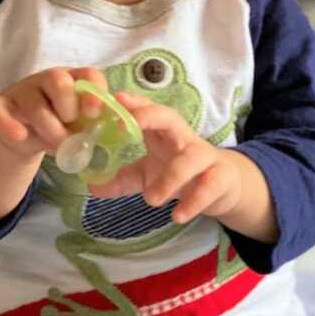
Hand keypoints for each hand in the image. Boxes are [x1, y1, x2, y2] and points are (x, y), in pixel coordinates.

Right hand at [0, 67, 106, 158]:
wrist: (22, 135)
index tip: (94, 115)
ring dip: (49, 129)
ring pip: (34, 105)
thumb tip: (116, 126)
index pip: (88, 76)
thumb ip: (97, 124)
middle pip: (59, 81)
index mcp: (74, 80)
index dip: (94, 94)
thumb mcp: (80, 125)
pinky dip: (8, 125)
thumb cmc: (59, 125)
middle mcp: (47, 80)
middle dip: (68, 110)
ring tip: (57, 147)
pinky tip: (20, 136)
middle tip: (72, 130)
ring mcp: (21, 91)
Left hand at [90, 91, 242, 225]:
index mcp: (164, 132)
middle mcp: (184, 138)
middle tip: (128, 127)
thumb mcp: (147, 175)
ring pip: (190, 159)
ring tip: (151, 199)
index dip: (134, 103)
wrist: (223, 187)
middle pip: (170, 117)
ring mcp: (205, 157)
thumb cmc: (180, 173)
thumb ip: (121, 179)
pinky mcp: (221, 178)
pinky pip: (209, 186)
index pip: (148, 110)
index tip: (116, 99)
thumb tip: (91, 185)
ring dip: (170, 178)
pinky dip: (194, 202)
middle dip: (150, 117)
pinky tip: (178, 215)